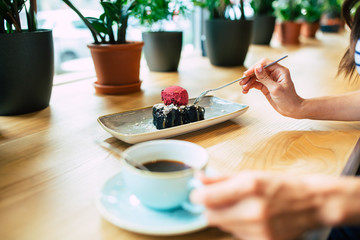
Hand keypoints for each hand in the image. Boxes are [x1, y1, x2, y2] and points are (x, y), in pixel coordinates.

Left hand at [191, 171, 359, 239]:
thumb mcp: (250, 174)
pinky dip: (238, 228)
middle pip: (211, 216)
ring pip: (223, 227)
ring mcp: (260, 230)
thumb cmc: (280, 185)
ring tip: (243, 207)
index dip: (198, 196)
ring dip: (226, 218)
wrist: (311, 203)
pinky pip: (237, 236)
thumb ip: (221, 178)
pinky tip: (252, 219)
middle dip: (211, 208)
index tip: (198, 194)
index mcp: (249, 186)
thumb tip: (199, 179)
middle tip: (220, 200)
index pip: (207, 199)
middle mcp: (254, 210)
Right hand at [240, 58, 304, 118]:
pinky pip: (256, 84)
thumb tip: (257, 68)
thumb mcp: (275, 88)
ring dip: (248, 82)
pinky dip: (250, 86)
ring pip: (256, 77)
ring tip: (243, 88)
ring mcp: (269, 80)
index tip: (247, 74)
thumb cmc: (288, 99)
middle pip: (258, 70)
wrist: (292, 110)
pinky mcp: (266, 87)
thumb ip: (265, 78)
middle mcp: (274, 73)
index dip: (255, 67)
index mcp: (280, 70)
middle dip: (249, 76)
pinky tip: (246, 90)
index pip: (265, 63)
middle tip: (242, 82)